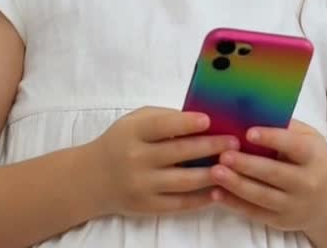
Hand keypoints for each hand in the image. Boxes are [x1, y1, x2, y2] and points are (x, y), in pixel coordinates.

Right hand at [91, 106, 239, 217]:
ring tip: (234, 167)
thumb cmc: (121, 142)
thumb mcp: (135, 122)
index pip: (162, 126)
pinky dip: (201, 199)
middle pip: (179, 153)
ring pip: (184, 181)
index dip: (186, 123)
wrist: (92, 179)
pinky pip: (180, 204)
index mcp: (133, 133)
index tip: (209, 120)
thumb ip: (164, 119)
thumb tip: (203, 120)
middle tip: (234, 142)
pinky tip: (218, 191)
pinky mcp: (147, 206)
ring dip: (212, 174)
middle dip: (211, 146)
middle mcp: (135, 159)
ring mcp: (141, 185)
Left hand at [209, 119, 326, 232]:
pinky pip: (255, 213)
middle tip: (223, 155)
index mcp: (313, 157)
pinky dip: (234, 204)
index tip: (248, 132)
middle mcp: (307, 182)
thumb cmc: (313, 160)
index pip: (293, 146)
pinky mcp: (282, 221)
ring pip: (262, 196)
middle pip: (274, 173)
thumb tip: (253, 112)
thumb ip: (287, 128)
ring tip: (215, 172)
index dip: (271, 139)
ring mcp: (294, 205)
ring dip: (236, 184)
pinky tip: (216, 194)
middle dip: (247, 164)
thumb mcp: (310, 139)